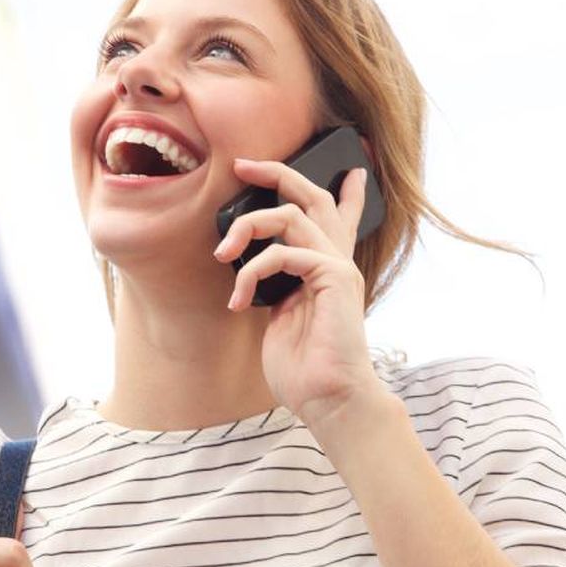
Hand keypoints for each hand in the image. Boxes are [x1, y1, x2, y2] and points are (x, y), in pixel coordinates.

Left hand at [214, 157, 386, 427]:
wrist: (329, 400)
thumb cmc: (303, 368)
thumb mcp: (280, 316)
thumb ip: (275, 285)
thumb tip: (250, 263)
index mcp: (327, 270)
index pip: (338, 216)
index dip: (338, 188)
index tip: (343, 168)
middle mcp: (337, 261)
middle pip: (313, 196)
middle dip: (277, 173)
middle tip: (242, 166)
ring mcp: (338, 267)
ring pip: (291, 214)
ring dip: (248, 226)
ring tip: (222, 253)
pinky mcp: (335, 278)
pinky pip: (284, 253)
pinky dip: (252, 271)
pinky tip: (238, 300)